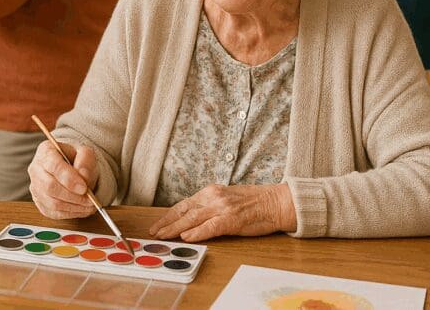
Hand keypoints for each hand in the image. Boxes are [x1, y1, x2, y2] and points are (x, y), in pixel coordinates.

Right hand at [28, 140, 99, 218]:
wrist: (73, 167)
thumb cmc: (77, 158)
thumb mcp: (85, 152)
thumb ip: (85, 161)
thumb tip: (84, 178)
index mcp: (45, 151)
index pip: (53, 165)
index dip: (68, 179)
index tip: (84, 187)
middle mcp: (36, 169)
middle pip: (49, 186)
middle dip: (72, 196)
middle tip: (89, 199)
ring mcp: (35, 187)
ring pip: (51, 203)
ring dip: (73, 207)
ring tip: (90, 205)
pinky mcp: (40, 202)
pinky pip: (53, 212)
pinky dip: (70, 213)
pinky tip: (82, 209)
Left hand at [148, 183, 295, 241]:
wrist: (275, 202)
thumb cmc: (254, 202)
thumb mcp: (227, 198)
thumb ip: (210, 205)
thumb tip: (193, 217)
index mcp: (211, 191)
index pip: (184, 204)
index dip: (169, 215)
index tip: (158, 223)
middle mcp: (213, 197)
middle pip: (184, 211)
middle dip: (167, 223)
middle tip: (154, 232)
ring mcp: (222, 208)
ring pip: (192, 219)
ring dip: (175, 228)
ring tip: (164, 236)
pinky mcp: (231, 220)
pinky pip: (209, 227)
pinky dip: (196, 233)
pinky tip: (186, 237)